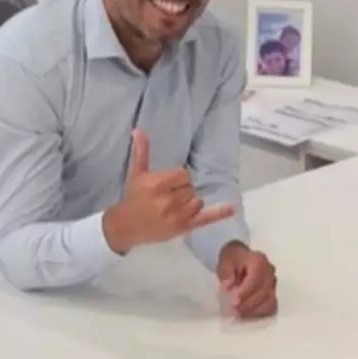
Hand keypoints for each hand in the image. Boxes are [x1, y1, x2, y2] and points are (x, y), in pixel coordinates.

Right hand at [103, 129, 234, 253]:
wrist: (125, 226)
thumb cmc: (133, 198)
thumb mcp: (136, 174)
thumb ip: (141, 152)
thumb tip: (139, 131)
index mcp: (157, 184)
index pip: (184, 175)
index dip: (180, 178)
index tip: (170, 184)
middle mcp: (168, 200)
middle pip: (191, 188)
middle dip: (184, 190)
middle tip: (171, 196)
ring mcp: (177, 215)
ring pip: (198, 201)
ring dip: (192, 202)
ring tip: (177, 206)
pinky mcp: (183, 228)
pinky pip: (205, 218)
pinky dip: (220, 213)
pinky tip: (232, 208)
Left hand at [216, 242, 277, 317]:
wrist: (240, 258)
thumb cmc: (232, 259)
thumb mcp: (225, 261)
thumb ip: (227, 272)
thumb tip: (228, 285)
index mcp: (259, 261)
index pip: (255, 280)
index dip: (245, 293)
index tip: (234, 303)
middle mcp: (270, 271)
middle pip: (263, 292)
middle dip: (248, 304)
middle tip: (234, 310)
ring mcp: (273, 283)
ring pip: (270, 301)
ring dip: (255, 310)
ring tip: (240, 313)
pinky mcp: (273, 292)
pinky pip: (271, 306)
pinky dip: (260, 312)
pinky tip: (248, 313)